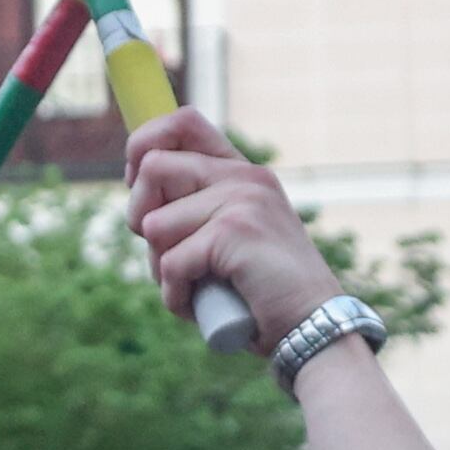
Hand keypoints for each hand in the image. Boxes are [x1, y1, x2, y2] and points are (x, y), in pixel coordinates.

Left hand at [122, 112, 347, 342]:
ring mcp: (241, 200)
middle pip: (152, 168)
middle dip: (141, 220)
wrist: (312, 327)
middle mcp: (243, 177)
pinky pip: (171, 263)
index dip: (144, 143)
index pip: (183, 122)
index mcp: (242, 173)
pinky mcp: (233, 232)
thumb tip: (137, 202)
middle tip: (167, 257)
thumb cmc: (266, 294)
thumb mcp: (233, 239)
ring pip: (155, 224)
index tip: (138, 184)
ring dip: (162, 269)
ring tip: (195, 288)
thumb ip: (198, 212)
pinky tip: (202, 308)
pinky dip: (177, 298)